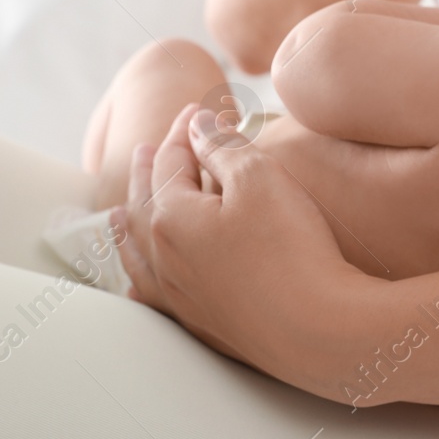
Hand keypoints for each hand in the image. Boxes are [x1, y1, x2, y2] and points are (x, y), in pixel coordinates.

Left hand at [111, 105, 368, 390]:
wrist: (316, 329)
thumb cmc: (290, 247)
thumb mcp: (259, 178)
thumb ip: (222, 145)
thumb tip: (196, 125)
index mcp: (171, 217)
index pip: (170, 161)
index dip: (183, 130)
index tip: (197, 109)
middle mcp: (163, 258)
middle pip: (146, 203)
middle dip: (147, 171)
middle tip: (147, 149)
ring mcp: (178, 295)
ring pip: (139, 251)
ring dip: (131, 222)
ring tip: (122, 210)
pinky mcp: (199, 323)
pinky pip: (151, 294)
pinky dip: (139, 278)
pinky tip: (136, 283)